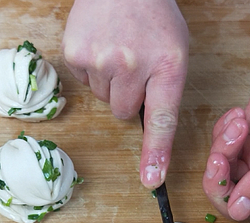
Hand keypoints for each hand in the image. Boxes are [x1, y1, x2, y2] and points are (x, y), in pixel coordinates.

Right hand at [62, 0, 188, 188]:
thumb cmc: (152, 16)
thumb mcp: (175, 49)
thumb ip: (163, 88)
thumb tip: (145, 126)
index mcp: (168, 65)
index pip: (163, 119)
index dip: (157, 153)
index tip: (152, 180)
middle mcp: (133, 65)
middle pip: (123, 113)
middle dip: (127, 97)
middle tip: (133, 66)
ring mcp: (101, 59)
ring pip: (102, 98)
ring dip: (109, 82)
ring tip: (117, 48)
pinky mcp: (75, 54)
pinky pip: (83, 81)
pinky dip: (91, 69)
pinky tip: (100, 45)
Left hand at [202, 65, 249, 222]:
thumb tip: (240, 212)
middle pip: (233, 204)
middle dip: (222, 178)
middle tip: (223, 153)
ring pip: (222, 178)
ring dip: (223, 150)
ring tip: (237, 125)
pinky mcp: (245, 149)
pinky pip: (220, 153)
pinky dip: (224, 135)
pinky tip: (240, 117)